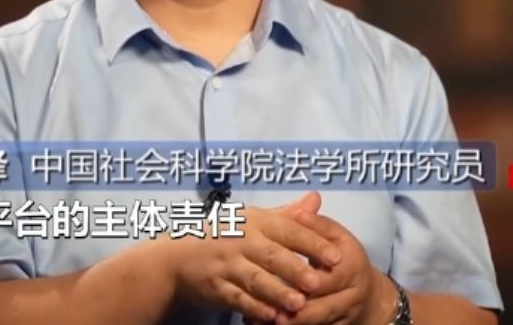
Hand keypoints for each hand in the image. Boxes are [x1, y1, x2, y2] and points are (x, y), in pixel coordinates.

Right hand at [171, 192, 343, 322]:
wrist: (175, 258)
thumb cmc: (222, 234)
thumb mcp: (252, 218)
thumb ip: (287, 214)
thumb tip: (316, 199)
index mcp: (254, 222)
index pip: (288, 230)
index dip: (312, 242)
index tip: (336, 256)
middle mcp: (241, 241)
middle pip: (272, 255)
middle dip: (295, 269)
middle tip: (317, 282)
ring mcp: (227, 265)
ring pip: (255, 280)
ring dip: (277, 292)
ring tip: (299, 304)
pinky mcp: (216, 287)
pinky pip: (237, 298)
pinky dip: (254, 308)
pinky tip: (272, 317)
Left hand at [268, 209, 393, 324]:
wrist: (368, 295)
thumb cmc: (345, 258)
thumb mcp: (337, 236)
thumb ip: (317, 224)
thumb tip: (301, 208)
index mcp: (351, 267)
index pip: (328, 276)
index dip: (304, 280)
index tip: (279, 278)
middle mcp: (352, 295)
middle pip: (322, 307)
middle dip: (296, 309)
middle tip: (270, 309)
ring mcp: (345, 316)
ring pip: (318, 323)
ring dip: (293, 323)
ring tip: (267, 320)